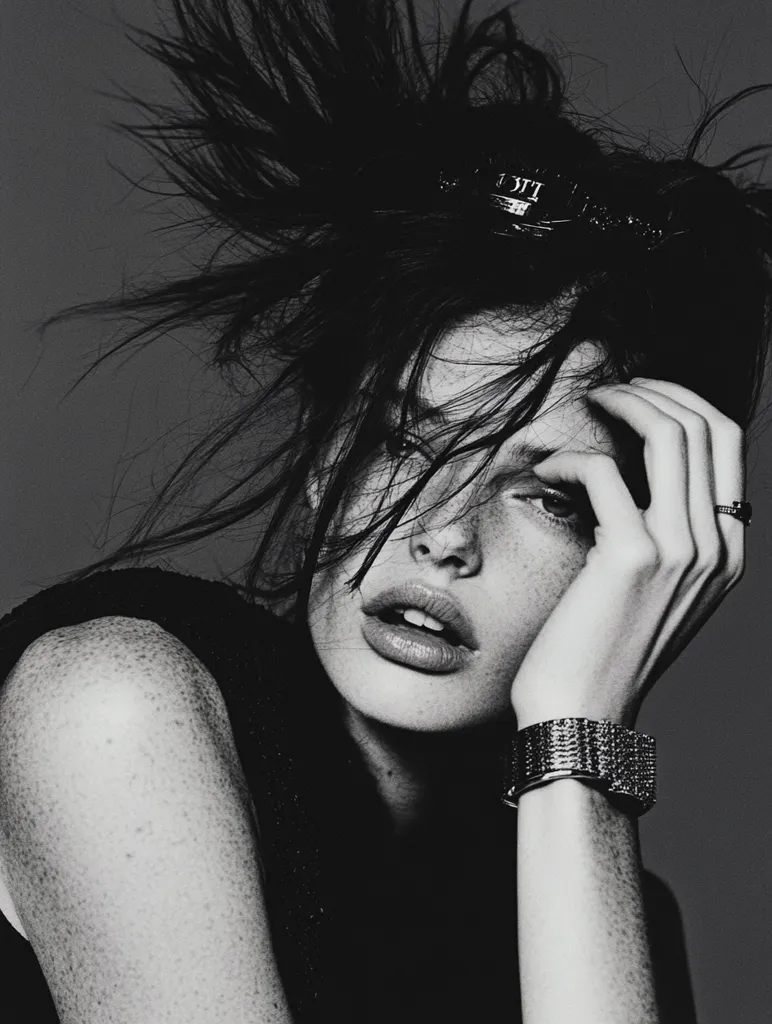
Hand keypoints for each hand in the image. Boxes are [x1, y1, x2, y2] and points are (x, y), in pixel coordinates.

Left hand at [510, 378, 745, 728]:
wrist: (582, 712)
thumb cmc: (602, 651)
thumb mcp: (654, 592)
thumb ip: (662, 537)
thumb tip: (628, 475)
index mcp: (727, 552)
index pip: (728, 445)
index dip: (684, 402)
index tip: (639, 394)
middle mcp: (716, 547)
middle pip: (705, 427)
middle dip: (654, 391)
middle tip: (608, 389)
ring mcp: (682, 551)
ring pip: (669, 436)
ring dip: (621, 405)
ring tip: (584, 406)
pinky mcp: (633, 557)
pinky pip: (605, 472)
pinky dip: (569, 459)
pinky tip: (545, 472)